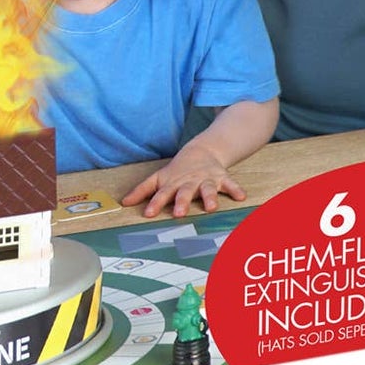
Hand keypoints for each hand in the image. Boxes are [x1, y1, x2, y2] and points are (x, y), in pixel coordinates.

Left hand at [122, 145, 248, 218]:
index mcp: (173, 183)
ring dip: (209, 198)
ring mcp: (205, 179)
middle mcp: (189, 182)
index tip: (148, 214)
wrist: (202, 150)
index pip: (161, 193)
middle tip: (178, 213)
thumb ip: (143, 191)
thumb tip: (123, 202)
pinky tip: (241, 197)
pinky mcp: (221, 177)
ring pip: (207, 189)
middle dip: (181, 202)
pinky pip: (230, 184)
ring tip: (211, 208)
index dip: (155, 203)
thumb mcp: (159, 178)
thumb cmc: (177, 171)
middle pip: (184, 192)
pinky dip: (235, 189)